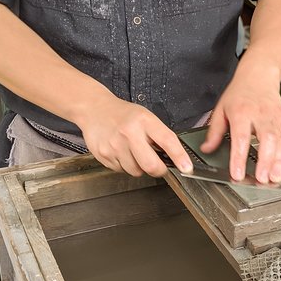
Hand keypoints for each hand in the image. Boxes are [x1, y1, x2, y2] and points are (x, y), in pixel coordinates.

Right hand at [77, 96, 192, 176]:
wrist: (94, 109)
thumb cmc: (124, 115)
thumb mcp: (146, 118)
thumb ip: (160, 136)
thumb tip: (176, 158)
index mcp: (144, 121)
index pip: (167, 141)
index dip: (179, 157)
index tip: (187, 168)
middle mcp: (129, 132)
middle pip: (150, 165)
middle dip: (158, 170)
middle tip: (158, 166)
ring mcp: (114, 145)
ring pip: (135, 171)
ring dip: (139, 167)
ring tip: (133, 152)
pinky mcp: (103, 155)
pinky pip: (121, 170)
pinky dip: (124, 165)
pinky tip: (120, 152)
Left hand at [200, 63, 280, 183]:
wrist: (258, 76)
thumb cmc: (239, 94)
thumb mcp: (221, 109)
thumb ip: (214, 132)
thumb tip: (207, 149)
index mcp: (241, 112)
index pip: (240, 138)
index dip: (239, 158)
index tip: (238, 173)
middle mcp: (260, 114)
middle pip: (266, 139)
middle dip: (266, 161)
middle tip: (262, 179)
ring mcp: (275, 116)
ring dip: (279, 160)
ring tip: (275, 177)